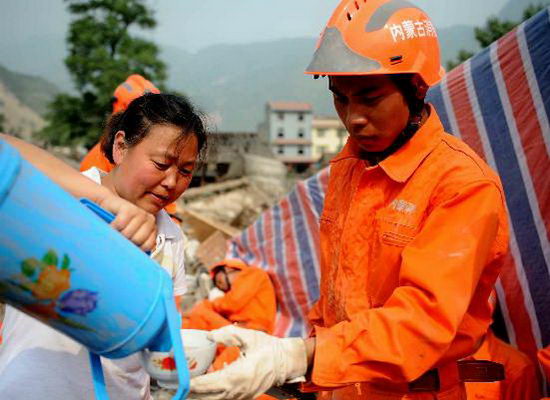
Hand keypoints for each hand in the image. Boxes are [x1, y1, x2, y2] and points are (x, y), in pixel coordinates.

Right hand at [96, 191, 156, 251]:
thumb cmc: (119, 223)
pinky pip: (120, 224)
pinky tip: (111, 224)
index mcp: (152, 228)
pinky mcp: (129, 209)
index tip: (127, 246)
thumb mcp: (130, 236)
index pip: (148, 246)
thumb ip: (136, 245)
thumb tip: (135, 262)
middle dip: (125, 241)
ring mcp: (140, 213)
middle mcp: (149, 220)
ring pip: (128, 234)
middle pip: (138, 240)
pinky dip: (112, 227)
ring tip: (115, 230)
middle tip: (119, 237)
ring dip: (117, 234)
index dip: (136, 249)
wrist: (107, 205)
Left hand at [188, 326, 307, 399]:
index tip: (179, 382)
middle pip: (207, 397)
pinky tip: (204, 382)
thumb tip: (210, 335)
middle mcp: (237, 390)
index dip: (192, 384)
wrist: (286, 361)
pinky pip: (223, 397)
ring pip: (214, 399)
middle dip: (190, 393)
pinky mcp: (243, 396)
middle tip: (175, 388)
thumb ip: (228, 334)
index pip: (208, 384)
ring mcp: (240, 395)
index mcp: (237, 375)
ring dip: (200, 394)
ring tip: (184, 387)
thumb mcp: (249, 337)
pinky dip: (211, 392)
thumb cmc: (269, 348)